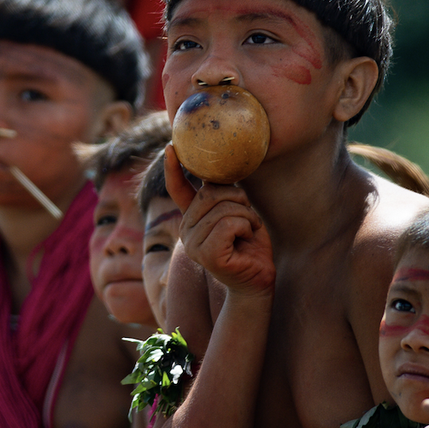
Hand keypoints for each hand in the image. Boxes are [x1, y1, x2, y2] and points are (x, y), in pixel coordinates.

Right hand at [164, 146, 274, 296]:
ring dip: (247, 216)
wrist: (257, 280)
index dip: (173, 168)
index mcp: (191, 218)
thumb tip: (215, 168)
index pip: (178, 189)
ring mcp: (193, 244)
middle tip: (248, 217)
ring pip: (224, 208)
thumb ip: (221, 195)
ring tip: (248, 232)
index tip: (170, 147)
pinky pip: (230, 223)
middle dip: (238, 199)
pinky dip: (246, 227)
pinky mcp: (207, 254)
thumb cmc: (250, 245)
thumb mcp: (235, 212)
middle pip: (210, 193)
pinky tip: (247, 240)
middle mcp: (186, 230)